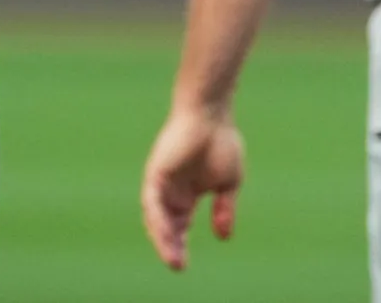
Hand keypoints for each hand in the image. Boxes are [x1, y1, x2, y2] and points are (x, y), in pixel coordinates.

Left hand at [142, 107, 244, 269]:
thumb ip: (224, 209)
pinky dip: (158, 218)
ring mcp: (162, 181)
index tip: (184, 263)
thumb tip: (223, 237)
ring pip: (157, 217)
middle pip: (166, 224)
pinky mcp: (155, 173)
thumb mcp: (228, 183)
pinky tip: (166, 233)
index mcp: (187, 192)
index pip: (179, 224)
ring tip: (173, 257)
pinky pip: (152, 201)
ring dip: (163, 237)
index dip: (180, 243)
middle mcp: (171, 189)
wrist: (212, 115)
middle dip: (171, 245)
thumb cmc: (221, 141)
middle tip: (178, 265)